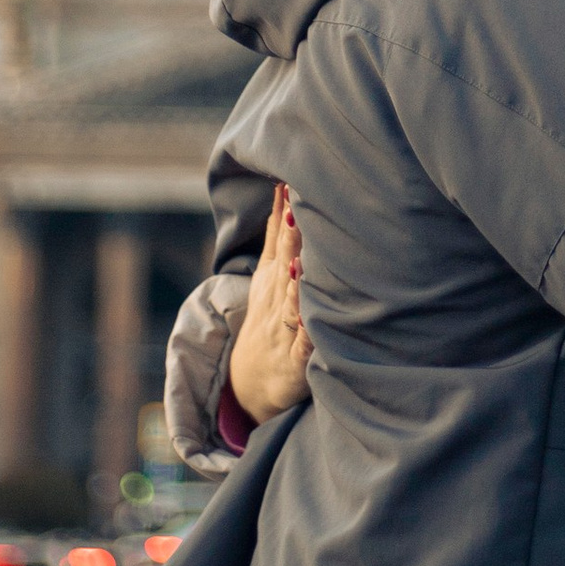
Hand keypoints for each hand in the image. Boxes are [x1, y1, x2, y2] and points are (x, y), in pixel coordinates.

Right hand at [229, 186, 310, 425]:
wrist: (252, 385)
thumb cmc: (271, 318)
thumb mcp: (270, 273)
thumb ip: (279, 233)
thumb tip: (285, 187)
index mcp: (274, 277)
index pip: (279, 239)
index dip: (285, 212)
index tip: (292, 180)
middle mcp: (278, 299)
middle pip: (285, 265)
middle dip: (292, 238)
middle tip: (299, 209)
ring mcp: (285, 329)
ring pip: (292, 302)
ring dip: (296, 282)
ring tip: (300, 259)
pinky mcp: (296, 360)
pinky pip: (304, 345)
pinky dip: (307, 332)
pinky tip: (312, 320)